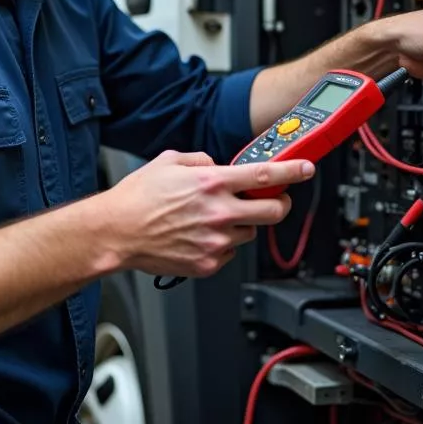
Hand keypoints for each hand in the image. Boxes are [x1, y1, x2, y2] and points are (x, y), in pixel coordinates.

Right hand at [99, 150, 313, 279]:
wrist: (116, 232)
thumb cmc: (136, 199)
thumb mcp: (169, 161)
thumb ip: (200, 160)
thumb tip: (216, 165)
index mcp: (211, 183)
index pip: (264, 176)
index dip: (292, 171)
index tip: (306, 168)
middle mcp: (218, 213)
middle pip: (273, 212)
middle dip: (279, 204)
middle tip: (271, 200)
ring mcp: (215, 242)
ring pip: (250, 234)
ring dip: (243, 224)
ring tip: (216, 219)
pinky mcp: (207, 264)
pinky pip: (229, 253)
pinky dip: (222, 244)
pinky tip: (200, 235)